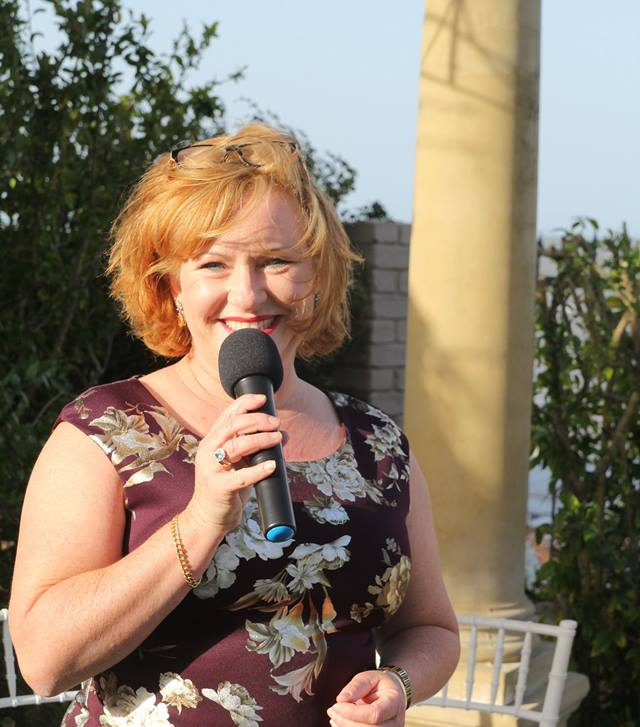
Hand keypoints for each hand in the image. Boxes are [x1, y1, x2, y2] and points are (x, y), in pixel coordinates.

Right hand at [184, 393, 281, 533]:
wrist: (207, 517)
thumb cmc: (226, 487)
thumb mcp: (239, 462)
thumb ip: (255, 447)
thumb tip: (284, 434)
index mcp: (212, 441)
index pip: (227, 415)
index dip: (244, 403)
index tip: (262, 399)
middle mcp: (208, 451)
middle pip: (232, 426)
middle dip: (256, 420)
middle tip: (276, 422)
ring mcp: (212, 469)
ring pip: (236, 446)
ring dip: (260, 439)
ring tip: (278, 438)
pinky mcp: (219, 487)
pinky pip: (241, 477)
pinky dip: (259, 470)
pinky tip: (272, 465)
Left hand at [327, 670, 405, 726]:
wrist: (392, 693)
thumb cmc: (379, 684)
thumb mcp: (369, 677)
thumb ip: (356, 686)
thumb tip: (341, 699)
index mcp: (394, 703)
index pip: (375, 714)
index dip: (353, 713)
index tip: (337, 705)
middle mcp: (395, 722)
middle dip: (346, 722)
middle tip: (332, 710)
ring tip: (334, 717)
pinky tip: (339, 724)